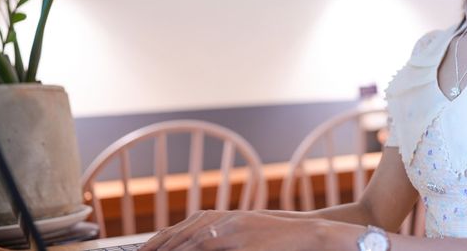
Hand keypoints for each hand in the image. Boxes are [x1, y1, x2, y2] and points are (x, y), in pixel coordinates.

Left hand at [139, 210, 320, 250]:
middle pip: (182, 233)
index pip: (184, 228)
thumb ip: (224, 243)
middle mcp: (224, 220)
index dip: (161, 240)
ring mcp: (233, 230)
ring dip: (170, 249)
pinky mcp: (241, 241)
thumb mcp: (246, 239)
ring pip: (192, 240)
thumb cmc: (278, 239)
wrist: (308, 233)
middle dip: (158, 246)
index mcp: (223, 219)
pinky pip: (209, 247)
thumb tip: (201, 247)